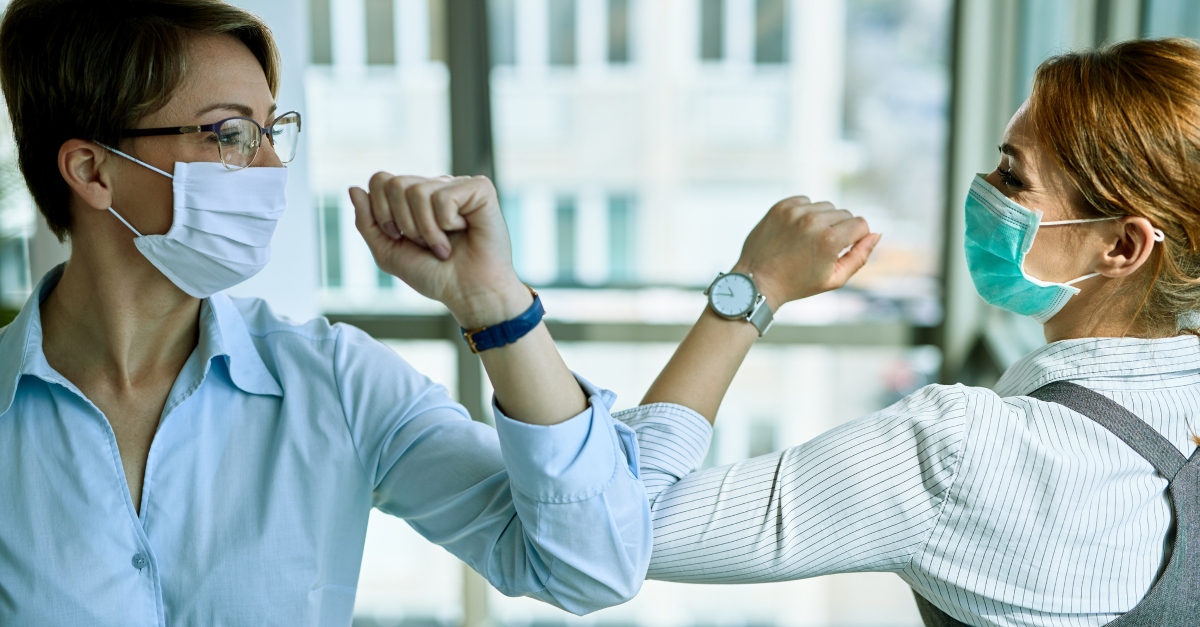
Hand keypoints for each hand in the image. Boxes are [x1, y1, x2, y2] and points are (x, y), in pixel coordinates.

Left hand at [349, 174, 530, 327]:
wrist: (468, 293)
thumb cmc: (435, 275)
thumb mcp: (389, 252)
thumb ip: (367, 222)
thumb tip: (353, 188)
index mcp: (414, 197)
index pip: (380, 181)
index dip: (382, 212)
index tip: (399, 237)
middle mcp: (435, 185)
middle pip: (394, 184)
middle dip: (403, 223)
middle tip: (424, 243)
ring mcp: (457, 185)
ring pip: (417, 192)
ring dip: (426, 229)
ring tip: (443, 244)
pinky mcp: (479, 189)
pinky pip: (444, 197)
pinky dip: (446, 224)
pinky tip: (462, 232)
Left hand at [732, 196, 880, 309]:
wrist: (757, 281)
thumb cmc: (798, 284)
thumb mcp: (835, 278)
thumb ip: (860, 256)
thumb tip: (876, 234)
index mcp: (829, 240)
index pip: (861, 224)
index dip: (856, 238)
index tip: (842, 250)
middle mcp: (813, 221)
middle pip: (844, 214)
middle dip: (840, 229)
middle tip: (821, 249)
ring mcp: (795, 212)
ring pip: (826, 206)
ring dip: (823, 220)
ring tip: (808, 240)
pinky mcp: (781, 206)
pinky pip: (806, 201)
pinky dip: (806, 213)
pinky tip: (796, 231)